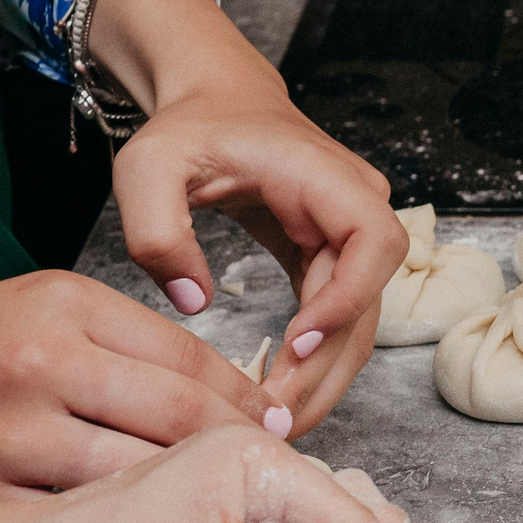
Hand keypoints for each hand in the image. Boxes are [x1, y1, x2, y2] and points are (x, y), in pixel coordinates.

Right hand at [0, 272, 285, 499]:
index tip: (277, 423)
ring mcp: (9, 438)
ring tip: (222, 507)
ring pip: (141, 477)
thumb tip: (231, 384)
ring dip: (193, 499)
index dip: (248, 399)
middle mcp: (40, 367)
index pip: (192, 359)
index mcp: (62, 309)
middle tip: (270, 474)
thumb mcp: (40, 310)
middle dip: (238, 453)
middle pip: (180, 420)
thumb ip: (130, 340)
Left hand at [89, 0, 403, 432]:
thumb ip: (158, 229)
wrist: (215, 101)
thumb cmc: (188, 128)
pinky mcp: (333, 260)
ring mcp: (350, 237)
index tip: (299, 343)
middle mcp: (356, 207)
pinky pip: (336, 320)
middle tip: (279, 416)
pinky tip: (279, 394)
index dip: (347, 298)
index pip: (373, 242)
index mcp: (326, 176)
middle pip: (371, 300)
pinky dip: (313, 361)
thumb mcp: (149, 166)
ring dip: (325, 375)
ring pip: (359, 321)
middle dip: (329, 364)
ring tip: (278, 421)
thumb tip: (193, 302)